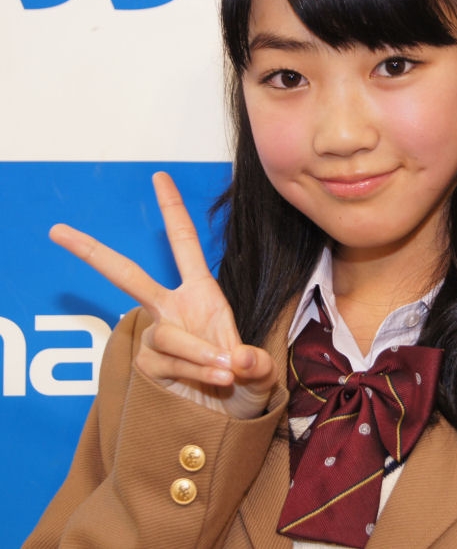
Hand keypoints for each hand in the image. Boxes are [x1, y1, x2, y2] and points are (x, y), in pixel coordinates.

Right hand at [49, 171, 275, 418]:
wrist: (229, 417)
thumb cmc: (243, 380)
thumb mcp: (260, 368)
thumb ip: (255, 362)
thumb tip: (237, 359)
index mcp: (201, 292)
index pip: (183, 244)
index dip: (172, 210)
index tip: (159, 176)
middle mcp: (172, 308)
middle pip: (127, 276)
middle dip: (93, 253)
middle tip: (59, 231)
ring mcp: (157, 336)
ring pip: (170, 336)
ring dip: (202, 354)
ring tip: (228, 370)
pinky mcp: (148, 365)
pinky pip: (170, 363)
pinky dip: (196, 373)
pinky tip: (215, 382)